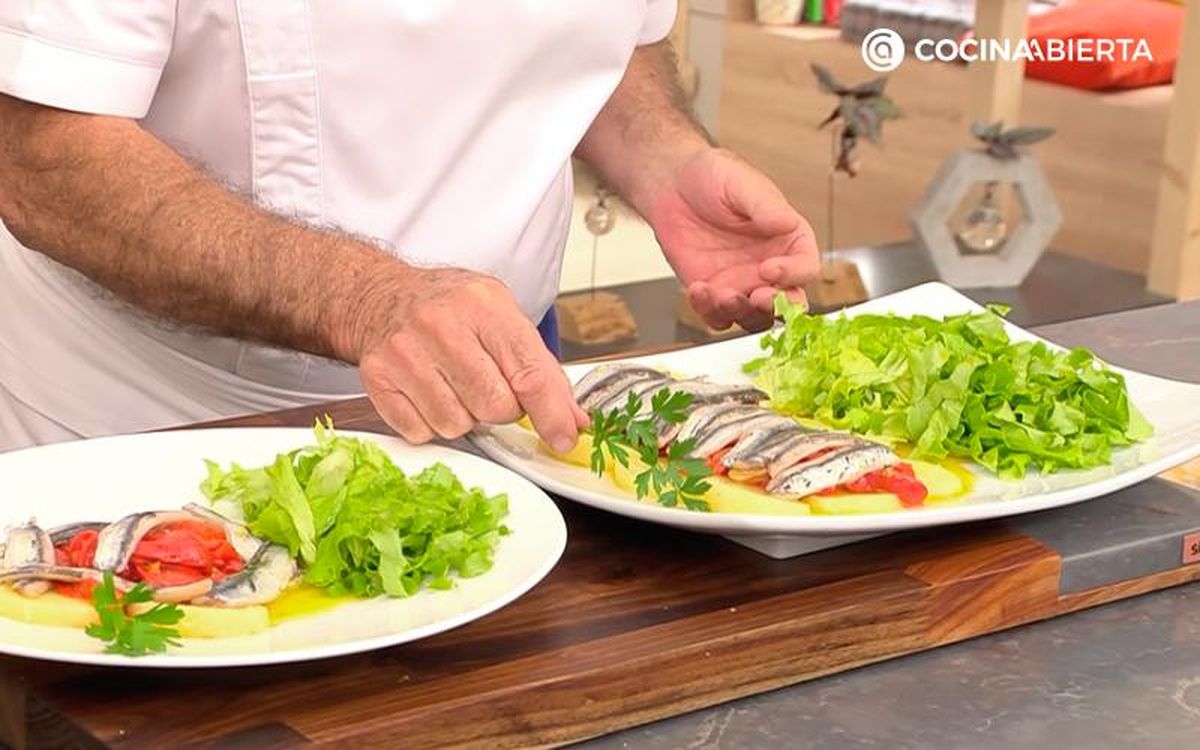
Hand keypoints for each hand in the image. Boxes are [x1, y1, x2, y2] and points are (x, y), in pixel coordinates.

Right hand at [353, 267, 586, 450]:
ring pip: (457, 424)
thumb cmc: (448, 307)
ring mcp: (404, 353)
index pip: (528, 372)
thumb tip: (571, 419)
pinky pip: (421, 432)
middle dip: (502, 408)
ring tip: (455, 385)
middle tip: (491, 386)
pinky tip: (429, 392)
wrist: (380, 296)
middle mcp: (440, 325)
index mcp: (482, 304)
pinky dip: (432, 422)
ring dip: (465, 416)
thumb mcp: (501, 316)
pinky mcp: (377, 379)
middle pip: (495, 406)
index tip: (564, 437)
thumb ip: (540, 367)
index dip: (552, 413)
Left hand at [646, 148, 818, 330]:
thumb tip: (787, 223)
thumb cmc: (715, 177)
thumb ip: (765, 206)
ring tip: (721, 295)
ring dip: (741, 313)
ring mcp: (743, 284)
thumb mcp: (742, 184)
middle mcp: (771, 268)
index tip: (769, 268)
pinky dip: (708, 311)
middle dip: (775, 306)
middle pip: (787, 302)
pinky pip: (717, 316)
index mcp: (789, 241)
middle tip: (757, 297)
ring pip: (753, 317)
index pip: (806, 267)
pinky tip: (697, 290)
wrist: (672, 185)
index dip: (793, 274)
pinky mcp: (714, 294)